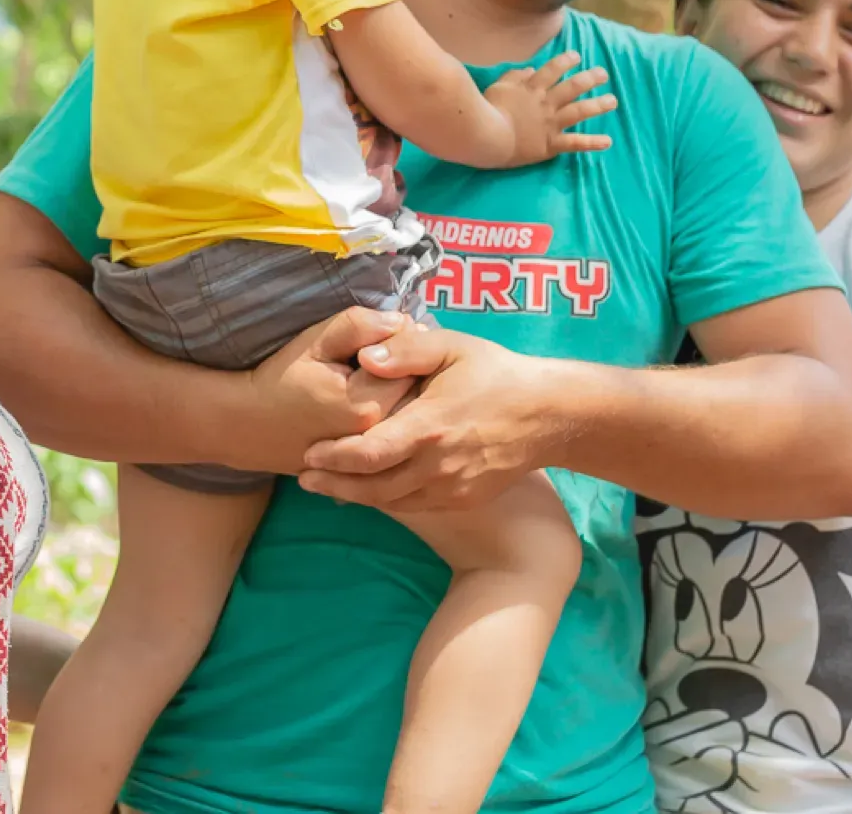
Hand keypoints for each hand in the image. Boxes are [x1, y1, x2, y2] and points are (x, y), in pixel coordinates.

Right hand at [223, 307, 424, 475]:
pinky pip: (396, 435)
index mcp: (367, 406)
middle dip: (411, 369)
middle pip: (418, 394)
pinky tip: (376, 399)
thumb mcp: (315, 342)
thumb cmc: (280, 380)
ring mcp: (373, 458)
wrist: (248, 427)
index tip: (390, 333)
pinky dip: (395, 416)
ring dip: (404, 392)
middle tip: (390, 351)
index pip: (414, 365)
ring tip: (382, 375)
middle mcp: (377, 437)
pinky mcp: (367, 466)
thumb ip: (359, 326)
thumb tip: (402, 320)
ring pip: (410, 416)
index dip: (406, 344)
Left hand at [297, 328, 556, 510]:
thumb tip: (364, 357)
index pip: (367, 453)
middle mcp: (436, 465)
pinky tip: (370, 491)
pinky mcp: (461, 498)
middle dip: (334, 485)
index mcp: (428, 426)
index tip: (308, 454)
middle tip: (304, 479)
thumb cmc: (495, 373)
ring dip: (356, 496)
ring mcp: (450, 487)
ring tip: (328, 487)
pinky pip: (415, 504)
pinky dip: (387, 500)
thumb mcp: (453, 346)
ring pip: (391, 501)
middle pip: (372, 487)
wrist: (546, 415)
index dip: (333, 458)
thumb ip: (407, 349)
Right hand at [484, 51, 614, 166]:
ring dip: (598, 105)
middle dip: (590, 78)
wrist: (488, 136)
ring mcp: (550, 123)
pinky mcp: (550, 144)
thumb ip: (515, 76)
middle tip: (603, 74)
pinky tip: (608, 142)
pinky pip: (574, 143)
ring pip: (579, 111)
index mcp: (532, 88)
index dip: (566, 61)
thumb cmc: (487, 110)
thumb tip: (531, 70)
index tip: (577, 56)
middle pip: (573, 87)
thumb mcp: (498, 86)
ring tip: (612, 101)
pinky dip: (592, 143)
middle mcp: (546, 103)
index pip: (553, 69)